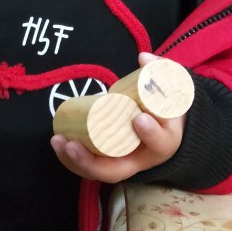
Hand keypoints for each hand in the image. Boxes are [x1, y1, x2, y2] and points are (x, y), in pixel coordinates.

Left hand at [50, 53, 185, 182]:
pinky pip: (90, 166)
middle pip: (117, 171)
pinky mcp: (110, 161)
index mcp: (166, 141)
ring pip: (99, 171)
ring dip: (76, 161)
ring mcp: (124, 163)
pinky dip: (72, 159)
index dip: (150, 133)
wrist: (166, 124)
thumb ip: (161, 69)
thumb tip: (143, 59)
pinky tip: (58, 144)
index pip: (160, 143)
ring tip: (59, 141)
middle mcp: (143, 159)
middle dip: (91, 161)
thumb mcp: (173, 86)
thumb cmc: (166, 104)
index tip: (138, 118)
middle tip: (73, 144)